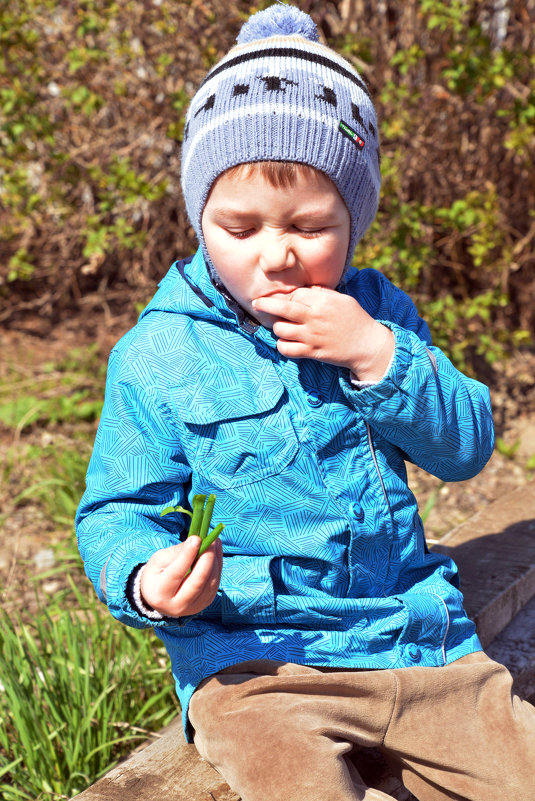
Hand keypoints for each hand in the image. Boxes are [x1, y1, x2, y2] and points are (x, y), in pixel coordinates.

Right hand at [140, 536, 221, 616]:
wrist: (160, 596)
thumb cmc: (157, 575)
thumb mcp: (159, 561)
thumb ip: (176, 552)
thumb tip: (196, 541)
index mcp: (160, 594)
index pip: (176, 574)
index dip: (187, 555)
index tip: (196, 539)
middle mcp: (177, 605)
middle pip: (197, 582)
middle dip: (207, 559)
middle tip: (210, 540)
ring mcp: (193, 607)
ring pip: (210, 583)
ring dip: (215, 560)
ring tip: (214, 541)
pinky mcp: (205, 603)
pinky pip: (215, 583)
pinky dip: (218, 566)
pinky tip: (216, 551)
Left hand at [252, 286, 393, 381]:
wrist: (368, 345)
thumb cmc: (355, 320)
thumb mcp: (342, 299)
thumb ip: (322, 293)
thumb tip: (305, 289)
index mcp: (322, 300)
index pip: (294, 293)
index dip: (288, 296)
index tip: (285, 299)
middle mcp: (314, 316)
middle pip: (281, 307)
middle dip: (264, 304)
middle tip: (256, 303)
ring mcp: (312, 335)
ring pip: (280, 329)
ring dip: (278, 328)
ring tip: (282, 328)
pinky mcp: (312, 352)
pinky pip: (286, 349)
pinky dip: (282, 346)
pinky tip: (286, 342)